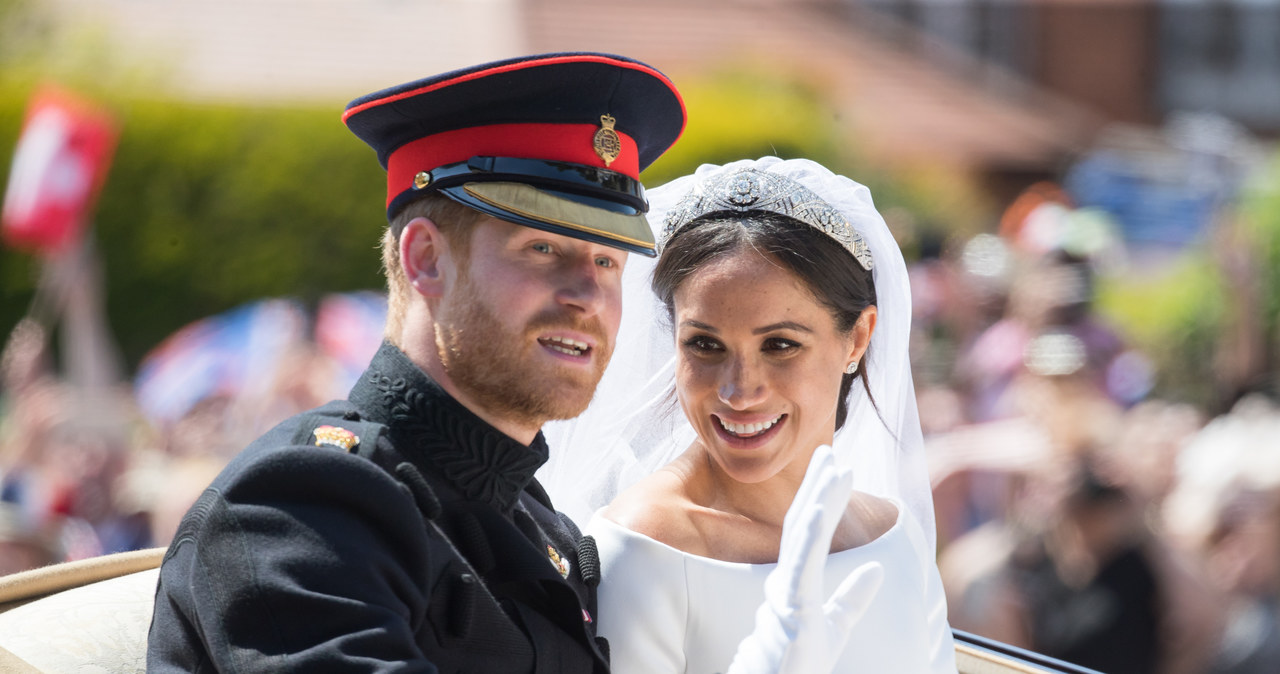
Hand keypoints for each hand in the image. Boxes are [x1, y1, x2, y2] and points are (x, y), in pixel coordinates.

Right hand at [725, 445, 884, 673]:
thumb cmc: (798, 664)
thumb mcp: (834, 628)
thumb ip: (853, 598)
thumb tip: (875, 569)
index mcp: (796, 582)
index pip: (808, 531)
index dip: (822, 496)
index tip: (836, 466)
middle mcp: (787, 581)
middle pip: (801, 523)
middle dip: (816, 486)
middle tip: (829, 451)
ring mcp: (788, 593)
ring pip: (801, 537)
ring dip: (817, 499)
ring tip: (831, 469)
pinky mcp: (791, 609)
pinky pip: (800, 565)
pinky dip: (808, 534)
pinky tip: (816, 509)